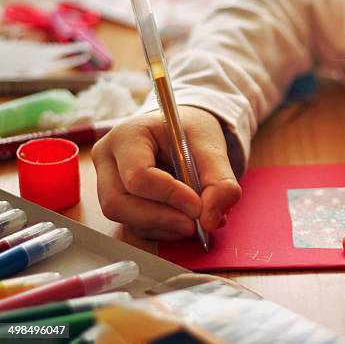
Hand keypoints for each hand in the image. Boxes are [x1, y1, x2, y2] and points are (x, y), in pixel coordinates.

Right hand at [92, 106, 240, 239]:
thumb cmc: (192, 133)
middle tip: (196, 224)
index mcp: (127, 136)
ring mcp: (107, 183)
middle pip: (118, 203)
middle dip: (161, 219)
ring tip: (196, 220)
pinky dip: (164, 230)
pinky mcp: (119, 202)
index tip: (198, 207)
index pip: (138, 175)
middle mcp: (108, 160)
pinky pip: (135, 226)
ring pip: (126, 220)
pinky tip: (185, 220)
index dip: (169, 196)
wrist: (184, 132)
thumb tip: (210, 221)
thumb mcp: (212, 147)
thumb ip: (219, 181)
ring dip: (165, 227)